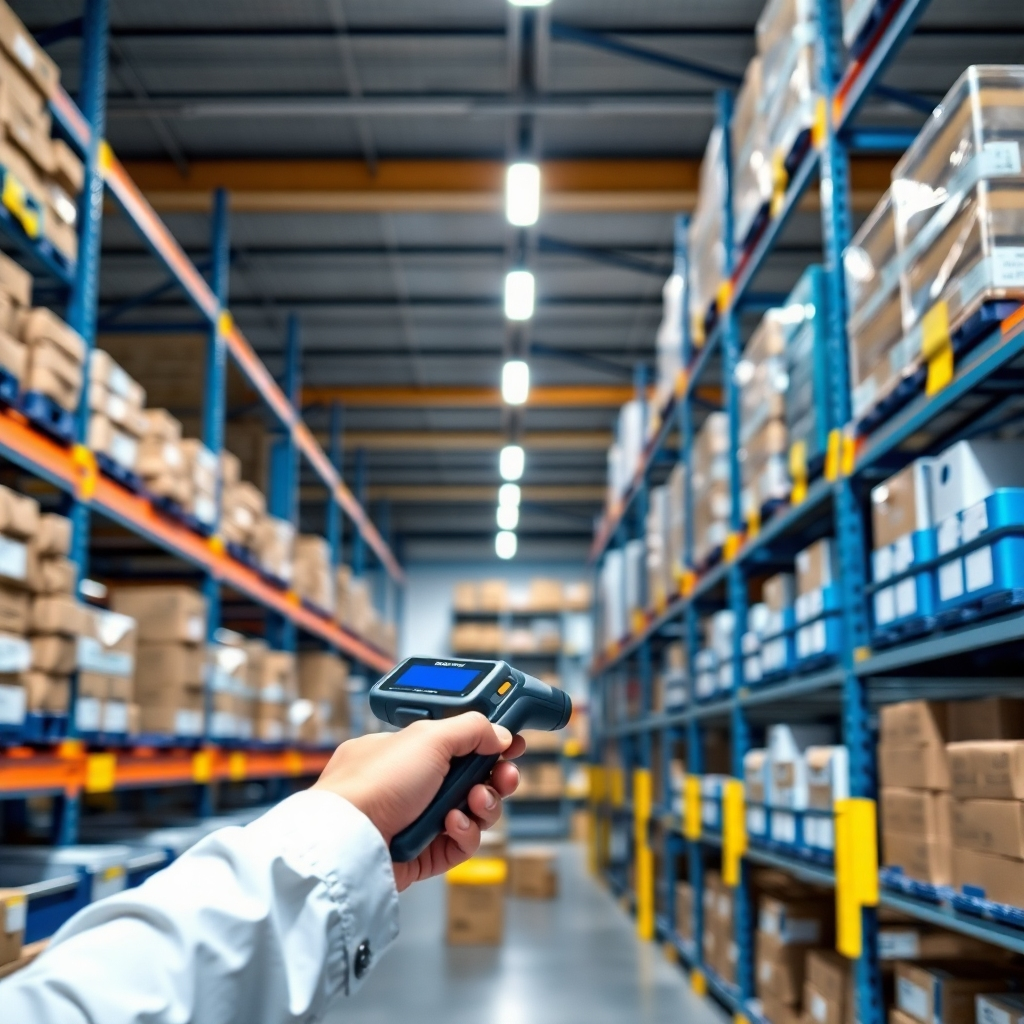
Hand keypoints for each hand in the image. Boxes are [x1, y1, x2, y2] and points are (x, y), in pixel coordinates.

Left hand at [312, 713, 524, 890]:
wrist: (351, 838)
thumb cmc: (375, 782)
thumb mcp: (428, 738)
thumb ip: (471, 729)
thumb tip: (500, 734)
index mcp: (413, 751)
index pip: (461, 743)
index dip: (490, 743)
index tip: (512, 745)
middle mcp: (417, 784)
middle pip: (475, 778)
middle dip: (496, 776)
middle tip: (504, 776)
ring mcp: (422, 818)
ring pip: (475, 811)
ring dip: (484, 804)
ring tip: (474, 802)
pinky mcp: (426, 853)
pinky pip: (463, 842)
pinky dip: (465, 832)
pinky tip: (452, 824)